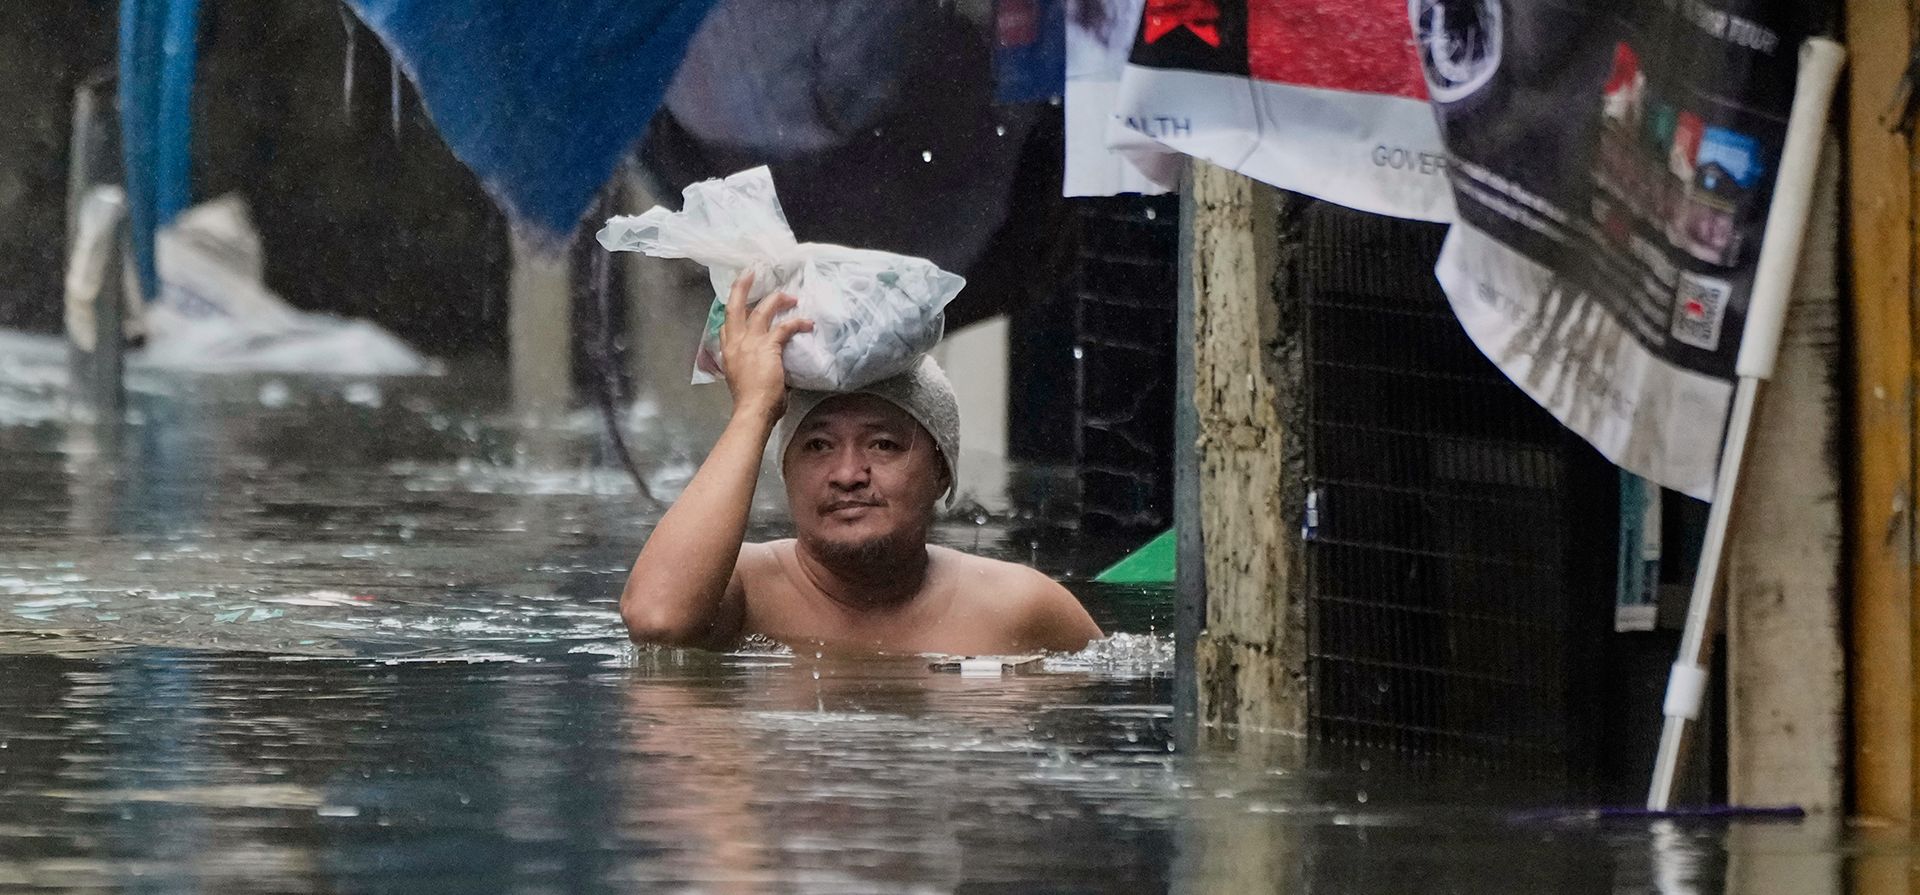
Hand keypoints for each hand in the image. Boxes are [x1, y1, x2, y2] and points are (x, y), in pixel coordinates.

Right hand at [719, 270, 812, 421]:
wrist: (752, 410)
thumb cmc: (751, 403)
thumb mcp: (744, 381)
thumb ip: (754, 367)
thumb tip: (770, 366)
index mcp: (728, 353)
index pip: (726, 327)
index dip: (733, 312)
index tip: (740, 302)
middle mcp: (735, 344)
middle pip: (733, 307)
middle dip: (741, 287)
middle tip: (750, 273)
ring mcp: (749, 343)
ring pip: (761, 309)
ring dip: (777, 299)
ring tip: (789, 296)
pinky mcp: (767, 346)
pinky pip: (784, 327)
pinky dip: (797, 322)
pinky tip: (807, 322)